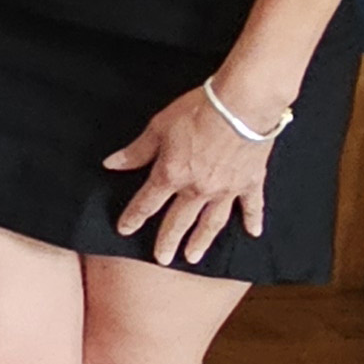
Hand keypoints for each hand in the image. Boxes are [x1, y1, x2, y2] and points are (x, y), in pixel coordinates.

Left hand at [104, 85, 275, 266]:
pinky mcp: (250, 182)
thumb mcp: (159, 127)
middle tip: (162, 259)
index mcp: (172, 175)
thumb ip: (137, 151)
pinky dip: (252, 220)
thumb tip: (111, 164)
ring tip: (193, 257)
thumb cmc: (198, 111)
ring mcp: (226, 189)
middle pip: (179, 221)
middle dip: (168, 241)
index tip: (124, 229)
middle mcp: (198, 189)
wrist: (242, 105)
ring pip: (211, 222)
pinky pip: (251, 207)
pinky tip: (252, 234)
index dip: (133, 217)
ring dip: (201, 241)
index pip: (147, 203)